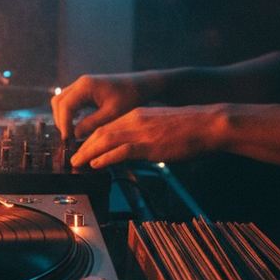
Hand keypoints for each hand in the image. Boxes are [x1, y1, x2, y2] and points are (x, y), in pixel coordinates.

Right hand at [52, 73, 153, 139]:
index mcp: (85, 86)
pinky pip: (70, 101)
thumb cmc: (130, 97)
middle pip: (58, 102)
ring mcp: (82, 85)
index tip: (67, 140)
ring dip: (63, 117)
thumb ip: (92, 124)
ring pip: (62, 101)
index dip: (64, 124)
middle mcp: (81, 83)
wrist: (142, 85)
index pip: (65, 106)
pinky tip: (76, 126)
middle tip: (68, 138)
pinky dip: (69, 113)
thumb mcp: (112, 114)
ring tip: (71, 134)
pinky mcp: (86, 89)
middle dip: (61, 121)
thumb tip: (75, 135)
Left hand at [69, 105, 226, 168]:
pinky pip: (120, 151)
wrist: (206, 124)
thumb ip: (142, 136)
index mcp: (136, 115)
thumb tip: (131, 150)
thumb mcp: (159, 128)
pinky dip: (105, 157)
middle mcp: (134, 120)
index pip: (107, 126)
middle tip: (73, 158)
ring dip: (88, 152)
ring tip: (77, 162)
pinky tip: (96, 164)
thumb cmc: (188, 128)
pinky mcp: (148, 144)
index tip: (82, 148)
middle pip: (100, 132)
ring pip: (105, 140)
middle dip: (84, 146)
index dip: (91, 138)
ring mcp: (140, 131)